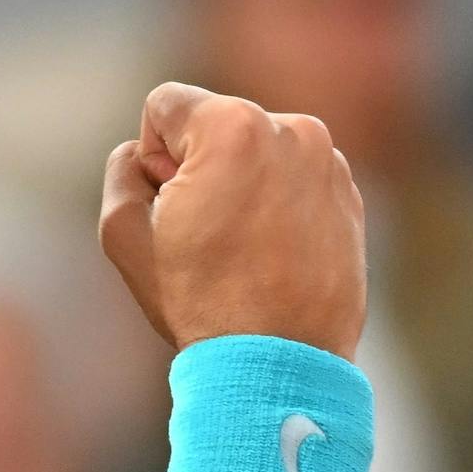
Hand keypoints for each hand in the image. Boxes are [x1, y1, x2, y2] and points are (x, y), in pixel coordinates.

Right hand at [99, 82, 367, 357]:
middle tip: (206, 235)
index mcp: (233, 124)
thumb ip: (122, 169)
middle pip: (216, 125)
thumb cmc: (199, 301)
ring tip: (243, 251)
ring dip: (241, 185)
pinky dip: (278, 205)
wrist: (282, 365)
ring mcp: (329, 161)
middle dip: (200, 167)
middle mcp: (292, 127)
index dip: (153, 157)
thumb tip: (145, 155)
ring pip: (258, 151)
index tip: (172, 206)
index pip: (166, 106)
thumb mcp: (123, 233)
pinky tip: (273, 257)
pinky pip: (295, 179)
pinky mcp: (350, 194)